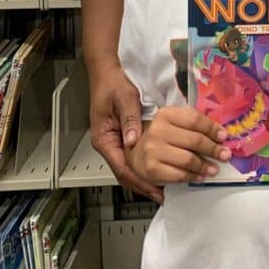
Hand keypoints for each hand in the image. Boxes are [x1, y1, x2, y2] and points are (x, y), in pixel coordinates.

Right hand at [89, 66, 163, 202]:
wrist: (107, 73)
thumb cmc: (114, 84)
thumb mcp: (124, 99)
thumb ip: (129, 119)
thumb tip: (134, 141)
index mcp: (104, 139)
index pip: (121, 168)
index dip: (139, 181)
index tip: (155, 191)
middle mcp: (109, 145)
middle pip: (126, 173)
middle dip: (144, 186)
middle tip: (163, 196)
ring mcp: (116, 143)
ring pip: (130, 168)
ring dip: (146, 178)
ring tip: (164, 189)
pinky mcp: (124, 138)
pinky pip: (134, 158)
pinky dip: (146, 166)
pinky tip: (159, 170)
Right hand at [126, 106, 231, 184]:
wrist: (130, 150)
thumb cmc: (155, 135)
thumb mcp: (170, 121)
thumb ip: (190, 123)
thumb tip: (218, 133)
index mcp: (165, 115)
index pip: (195, 120)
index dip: (212, 128)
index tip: (223, 136)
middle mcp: (157, 131)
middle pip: (195, 140)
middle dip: (214, 149)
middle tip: (224, 155)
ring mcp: (153, 151)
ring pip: (189, 159)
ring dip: (205, 166)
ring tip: (214, 168)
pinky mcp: (151, 169)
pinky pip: (179, 175)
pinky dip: (193, 176)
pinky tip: (199, 176)